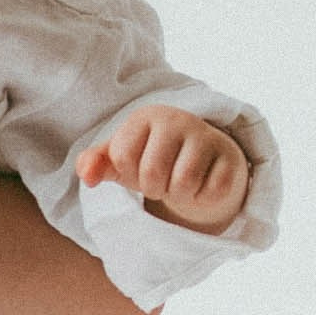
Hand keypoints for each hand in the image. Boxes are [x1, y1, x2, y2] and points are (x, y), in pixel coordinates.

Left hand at [77, 105, 249, 233]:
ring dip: (178, 195)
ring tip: (179, 183)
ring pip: (183, 184)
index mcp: (145, 117)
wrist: (201, 159)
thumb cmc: (152, 158)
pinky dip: (202, 198)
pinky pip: (211, 192)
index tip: (139, 167)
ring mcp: (206, 137)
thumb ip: (95, 163)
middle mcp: (177, 120)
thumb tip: (86, 175)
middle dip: (154, 188)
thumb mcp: (120, 159)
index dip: (128, 172)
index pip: (122, 157)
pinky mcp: (229, 157)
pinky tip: (202, 184)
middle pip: (152, 175)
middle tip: (161, 180)